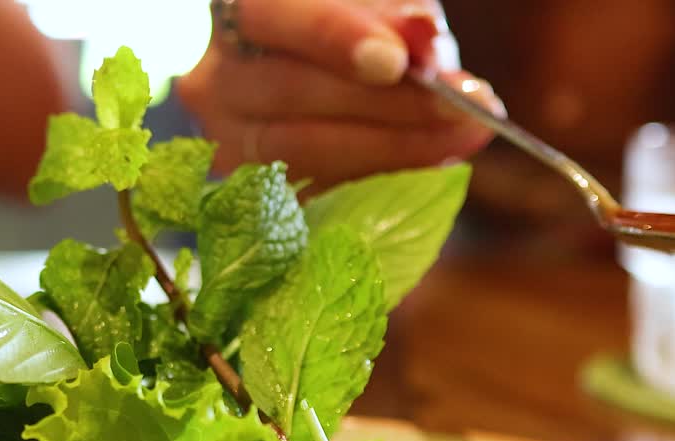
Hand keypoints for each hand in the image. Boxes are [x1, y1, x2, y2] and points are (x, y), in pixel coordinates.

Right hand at [178, 0, 503, 190]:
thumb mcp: (375, 8)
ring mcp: (222, 139)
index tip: (400, 62)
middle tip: (461, 106)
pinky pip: (310, 189)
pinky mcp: (248, 189)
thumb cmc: (353, 32)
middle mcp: (212, 75)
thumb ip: (394, 17)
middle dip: (384, 102)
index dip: (333, 38)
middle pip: (288, 90)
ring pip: (298, 149)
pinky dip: (377, 173)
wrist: (320, 79)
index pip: (271, 16)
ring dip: (392, 146)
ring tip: (463, 134)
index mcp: (238, 11)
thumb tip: (422, 41)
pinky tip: (431, 159)